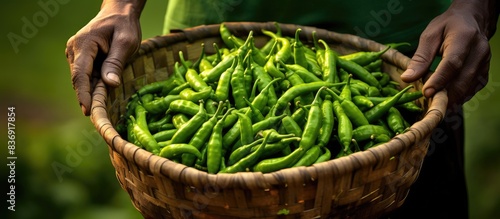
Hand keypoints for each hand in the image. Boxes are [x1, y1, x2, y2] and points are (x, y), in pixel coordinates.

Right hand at [65, 1, 144, 115]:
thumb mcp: (126, 42)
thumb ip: (116, 62)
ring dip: (90, 93)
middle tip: (97, 118)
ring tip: (99, 112)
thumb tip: (109, 84)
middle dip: (86, 98)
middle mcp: (74, 50)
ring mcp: (75, 54)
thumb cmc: (124, 26)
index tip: (87, 111)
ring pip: (81, 79)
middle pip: (79, 79)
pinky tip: (100, 98)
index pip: (80, 74)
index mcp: (84, 44)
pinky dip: (92, 87)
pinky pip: (85, 76)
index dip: (83, 94)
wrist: (118, 14)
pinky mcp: (81, 59)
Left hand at [400, 0, 497, 110]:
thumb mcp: (429, 36)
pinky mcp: (485, 71)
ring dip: (452, 98)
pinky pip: (473, 89)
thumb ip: (420, 58)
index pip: (452, 63)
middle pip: (463, 79)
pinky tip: (446, 99)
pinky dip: (459, 96)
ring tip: (434, 103)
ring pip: (469, 87)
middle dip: (445, 94)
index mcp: (464, 38)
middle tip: (428, 104)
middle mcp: (479, 51)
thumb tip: (407, 78)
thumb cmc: (447, 26)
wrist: (471, 20)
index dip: (439, 80)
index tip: (426, 93)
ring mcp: (485, 62)